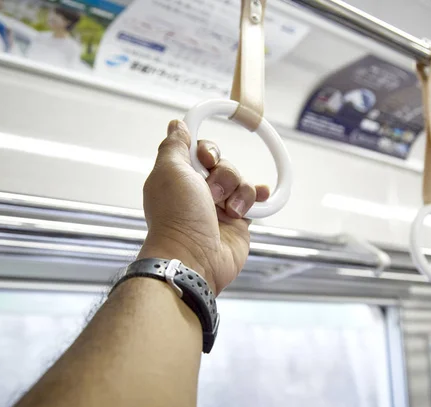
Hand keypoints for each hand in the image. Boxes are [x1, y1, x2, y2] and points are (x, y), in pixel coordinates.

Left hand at [138, 120, 268, 294]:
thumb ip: (175, 146)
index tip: (206, 157)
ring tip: (228, 211)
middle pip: (224, 165)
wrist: (194, 257)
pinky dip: (258, 196)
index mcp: (180, 178)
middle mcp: (199, 191)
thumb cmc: (177, 217)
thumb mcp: (169, 171)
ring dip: (238, 192)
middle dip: (223, 175)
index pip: (200, 150)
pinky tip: (261, 195)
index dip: (208, 149)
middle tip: (211, 194)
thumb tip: (176, 125)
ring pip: (241, 181)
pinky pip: (253, 200)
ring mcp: (219, 206)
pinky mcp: (238, 221)